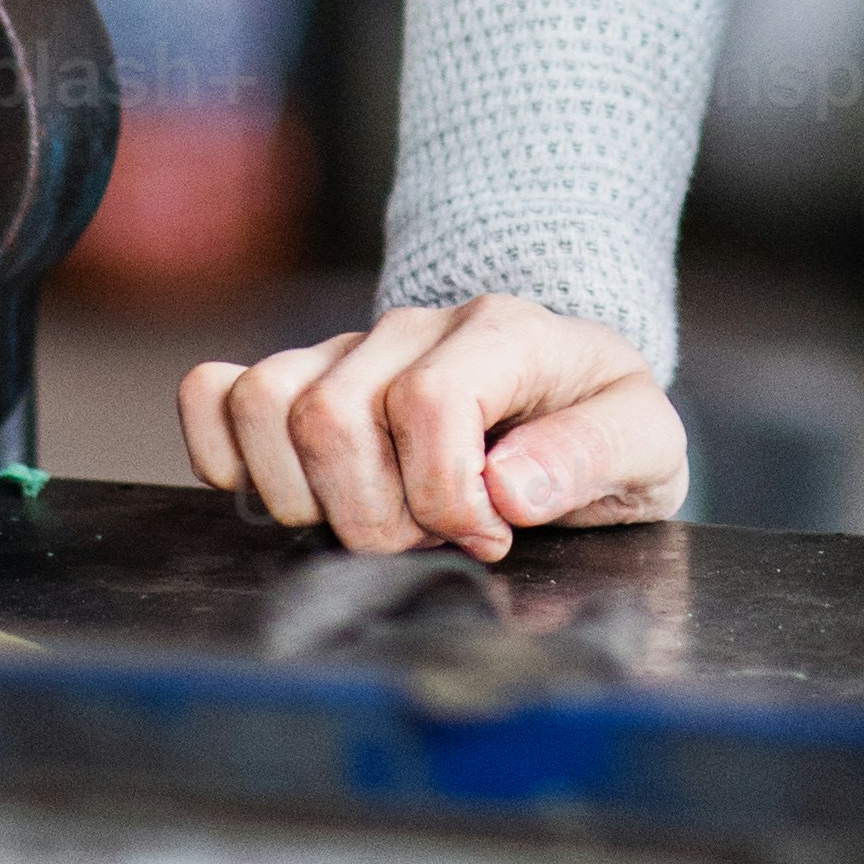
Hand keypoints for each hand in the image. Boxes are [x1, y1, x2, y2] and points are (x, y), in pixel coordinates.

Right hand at [177, 294, 689, 560]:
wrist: (570, 396)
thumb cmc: (601, 426)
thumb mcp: (647, 443)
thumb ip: (593, 454)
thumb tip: (509, 486)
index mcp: (506, 333)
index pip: (428, 402)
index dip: (446, 496)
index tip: (489, 535)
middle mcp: (415, 328)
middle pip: (331, 416)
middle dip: (375, 515)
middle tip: (431, 535)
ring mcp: (349, 350)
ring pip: (266, 401)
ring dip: (307, 494)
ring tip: (375, 517)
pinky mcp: (301, 377)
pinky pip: (216, 392)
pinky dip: (227, 454)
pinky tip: (297, 492)